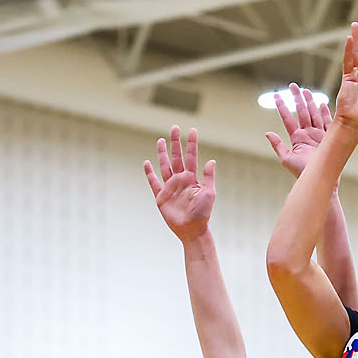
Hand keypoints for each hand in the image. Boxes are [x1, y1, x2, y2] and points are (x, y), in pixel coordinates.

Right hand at [144, 126, 215, 240]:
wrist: (192, 230)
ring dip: (162, 153)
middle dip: (175, 143)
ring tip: (161, 140)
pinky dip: (149, 173)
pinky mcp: (161, 197)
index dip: (191, 144)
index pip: (191, 157)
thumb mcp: (209, 194)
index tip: (192, 130)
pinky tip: (147, 163)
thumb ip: (208, 177)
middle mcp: (180, 180)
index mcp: (192, 179)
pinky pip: (153, 183)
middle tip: (174, 128)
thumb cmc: (203, 214)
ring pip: (164, 166)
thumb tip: (211, 161)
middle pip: (176, 157)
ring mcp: (170, 188)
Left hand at [265, 85, 332, 176]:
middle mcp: (307, 134)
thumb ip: (278, 146)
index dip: (282, 106)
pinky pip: (327, 121)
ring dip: (309, 102)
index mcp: (297, 138)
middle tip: (293, 86)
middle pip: (302, 112)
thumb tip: (268, 133)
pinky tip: (322, 103)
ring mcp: (318, 134)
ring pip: (313, 113)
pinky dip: (325, 112)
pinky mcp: (329, 137)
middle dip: (297, 98)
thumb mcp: (286, 159)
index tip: (276, 95)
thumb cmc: (303, 173)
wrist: (320, 179)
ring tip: (305, 90)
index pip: (288, 118)